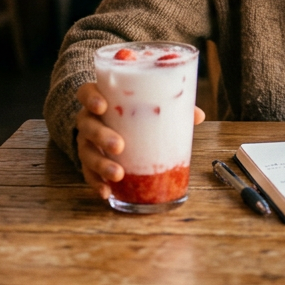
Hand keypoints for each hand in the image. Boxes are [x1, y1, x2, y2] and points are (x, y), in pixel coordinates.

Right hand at [74, 83, 205, 198]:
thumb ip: (170, 105)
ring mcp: (87, 141)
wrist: (110, 124)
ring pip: (86, 151)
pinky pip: (88, 173)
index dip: (91, 98)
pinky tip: (107, 192)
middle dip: (101, 135)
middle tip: (119, 145)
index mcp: (102, 98)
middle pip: (87, 124)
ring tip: (118, 174)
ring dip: (101, 164)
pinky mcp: (89, 162)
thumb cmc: (131, 111)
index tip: (103, 106)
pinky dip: (97, 183)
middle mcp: (89, 119)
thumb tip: (197, 115)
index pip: (86, 92)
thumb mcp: (147, 103)